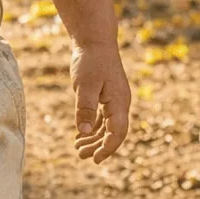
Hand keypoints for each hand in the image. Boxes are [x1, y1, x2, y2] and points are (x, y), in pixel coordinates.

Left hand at [70, 39, 129, 162]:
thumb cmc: (90, 61)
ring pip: (107, 126)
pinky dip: (93, 126)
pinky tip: (81, 134)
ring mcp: (115, 99)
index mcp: (119, 102)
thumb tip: (82, 131)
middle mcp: (120, 103)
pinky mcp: (107, 94)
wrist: (95, 39)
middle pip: (113, 132)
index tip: (95, 160)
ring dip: (94, 138)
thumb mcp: (85, 85)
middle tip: (81, 155)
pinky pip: (103, 117)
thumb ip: (84, 108)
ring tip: (78, 148)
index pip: (117, 133)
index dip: (107, 148)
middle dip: (98, 146)